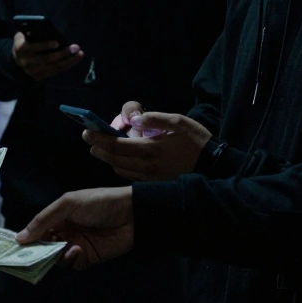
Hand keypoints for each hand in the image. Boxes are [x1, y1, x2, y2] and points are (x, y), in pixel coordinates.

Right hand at [12, 32, 83, 80]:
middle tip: (75, 47)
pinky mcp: (41, 77)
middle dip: (62, 53)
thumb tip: (43, 28)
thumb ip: (30, 32)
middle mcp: (27, 62)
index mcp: (21, 49)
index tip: (57, 42)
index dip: (45, 45)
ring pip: (54, 67)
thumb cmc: (23, 43)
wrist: (16, 61)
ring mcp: (34, 71)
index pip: (33, 48)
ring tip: (80, 53)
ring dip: (69, 60)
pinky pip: (57, 71)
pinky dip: (68, 65)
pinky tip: (76, 59)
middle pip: (47, 59)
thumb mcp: (22, 36)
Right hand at [16, 187, 134, 270]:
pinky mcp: (90, 257)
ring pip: (58, 260)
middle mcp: (66, 232)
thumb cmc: (99, 202)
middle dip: (40, 252)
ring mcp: (77, 245)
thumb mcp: (67, 204)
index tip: (16, 248)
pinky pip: (75, 265)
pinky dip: (73, 261)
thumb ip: (43, 220)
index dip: (27, 239)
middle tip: (34, 256)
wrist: (131, 213)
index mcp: (58, 217)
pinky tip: (78, 251)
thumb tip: (20, 237)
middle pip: (45, 248)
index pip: (37, 231)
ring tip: (66, 248)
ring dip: (58, 257)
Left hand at [89, 105, 211, 180]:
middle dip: (99, 149)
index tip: (86, 132)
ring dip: (108, 159)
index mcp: (152, 150)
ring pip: (120, 170)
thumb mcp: (179, 122)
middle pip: (114, 159)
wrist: (215, 166)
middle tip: (89, 140)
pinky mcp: (155, 184)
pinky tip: (120, 159)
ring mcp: (151, 178)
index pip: (117, 145)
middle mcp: (148, 167)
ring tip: (102, 148)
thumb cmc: (197, 141)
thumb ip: (155, 119)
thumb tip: (135, 118)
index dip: (99, 138)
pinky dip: (120, 167)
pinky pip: (131, 176)